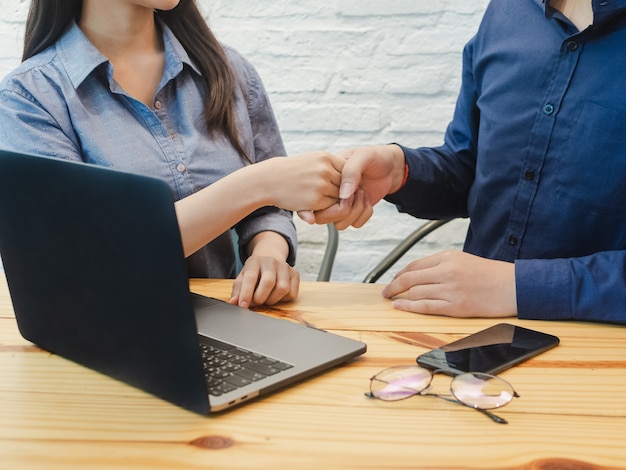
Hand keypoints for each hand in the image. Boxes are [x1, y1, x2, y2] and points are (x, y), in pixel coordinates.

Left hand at [230, 255, 298, 307]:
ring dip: (272, 300)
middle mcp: (271, 261)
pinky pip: (292, 293)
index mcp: (255, 261)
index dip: (246, 293)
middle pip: (269, 282)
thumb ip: (238, 290)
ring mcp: (285, 267)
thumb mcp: (243, 277)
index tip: (243, 305)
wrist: (270, 257)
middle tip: (255, 302)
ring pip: (283, 288)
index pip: (251, 277)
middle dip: (260, 298)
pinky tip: (276, 296)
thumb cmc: (254, 272)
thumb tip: (234, 302)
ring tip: (266, 298)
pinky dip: (283, 300)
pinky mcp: (295, 274)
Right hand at [263, 151, 344, 211]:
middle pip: (347, 184)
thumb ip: (331, 167)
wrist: (269, 180)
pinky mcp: (315, 200)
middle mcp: (324, 169)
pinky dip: (327, 207)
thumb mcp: (312, 160)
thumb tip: (353, 180)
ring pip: (340, 197)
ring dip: (335, 200)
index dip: (347, 179)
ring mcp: (320, 185)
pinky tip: (317, 204)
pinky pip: (330, 206)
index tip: (341, 183)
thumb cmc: (292, 171)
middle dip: (344, 191)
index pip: (348, 170)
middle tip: (336, 195)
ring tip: (325, 199)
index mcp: (325, 157)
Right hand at [300, 145, 404, 227]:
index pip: (315, 199)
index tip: (350, 187)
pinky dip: (364, 214)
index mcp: (325, 178)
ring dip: (355, 211)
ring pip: (339, 224)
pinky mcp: (354, 212)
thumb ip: (351, 172)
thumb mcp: (362, 156)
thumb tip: (343, 195)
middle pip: (323, 218)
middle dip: (344, 208)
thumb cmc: (374, 157)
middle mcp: (330, 194)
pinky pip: (354, 224)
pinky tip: (366, 199)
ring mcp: (341, 205)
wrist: (391, 166)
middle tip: (356, 192)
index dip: (332, 198)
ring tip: (362, 194)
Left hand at [382, 250, 516, 317]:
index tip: (393, 280)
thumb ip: (439, 265)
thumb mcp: (462, 259)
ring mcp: (451, 290)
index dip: (399, 274)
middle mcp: (447, 271)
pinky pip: (426, 306)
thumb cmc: (488, 274)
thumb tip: (416, 274)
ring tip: (393, 300)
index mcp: (447, 257)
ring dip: (400, 296)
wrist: (512, 286)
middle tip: (385, 292)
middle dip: (393, 286)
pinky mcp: (456, 306)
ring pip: (416, 292)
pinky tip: (400, 306)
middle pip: (410, 278)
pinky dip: (409, 306)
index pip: (414, 265)